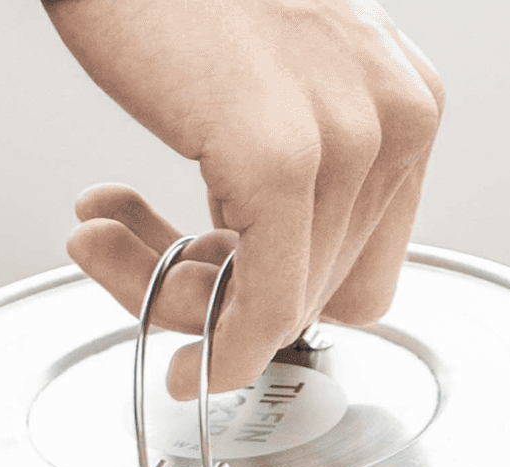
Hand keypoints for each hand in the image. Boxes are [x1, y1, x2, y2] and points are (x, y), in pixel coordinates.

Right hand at [48, 0, 442, 396]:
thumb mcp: (268, 81)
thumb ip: (292, 165)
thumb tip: (252, 270)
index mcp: (406, 101)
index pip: (364, 264)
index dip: (279, 294)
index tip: (212, 296)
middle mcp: (398, 117)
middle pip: (325, 295)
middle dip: (220, 296)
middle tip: (131, 253)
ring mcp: (348, 139)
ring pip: (282, 307)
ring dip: (176, 296)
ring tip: (103, 233)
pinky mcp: (283, 162)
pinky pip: (259, 305)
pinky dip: (212, 342)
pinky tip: (149, 315)